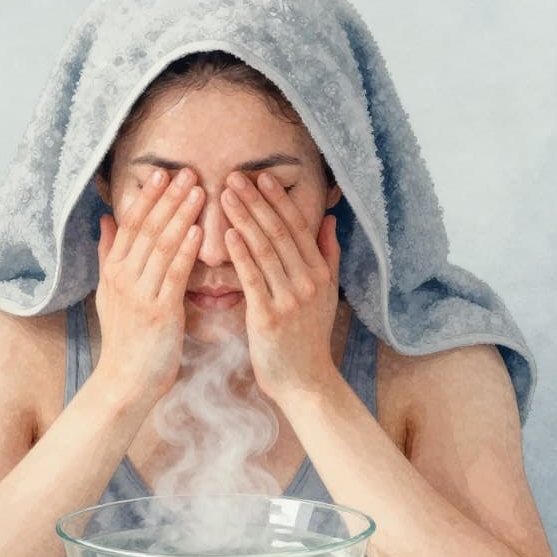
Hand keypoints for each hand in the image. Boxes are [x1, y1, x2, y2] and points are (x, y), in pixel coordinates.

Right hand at [94, 167, 205, 403]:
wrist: (126, 381)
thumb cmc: (125, 338)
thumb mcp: (109, 293)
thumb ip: (108, 254)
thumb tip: (106, 219)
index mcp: (113, 270)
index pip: (131, 224)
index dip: (148, 197)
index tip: (163, 173)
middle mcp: (123, 277)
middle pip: (147, 228)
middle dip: (168, 198)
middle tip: (187, 171)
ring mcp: (139, 294)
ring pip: (161, 245)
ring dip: (181, 215)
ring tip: (198, 190)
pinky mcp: (158, 312)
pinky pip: (173, 274)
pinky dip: (185, 250)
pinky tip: (198, 231)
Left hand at [220, 170, 340, 401]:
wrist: (305, 381)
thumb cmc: (309, 336)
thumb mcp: (327, 293)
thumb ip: (329, 254)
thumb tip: (330, 218)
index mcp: (319, 272)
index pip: (298, 227)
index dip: (280, 200)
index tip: (262, 177)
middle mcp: (308, 281)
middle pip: (280, 232)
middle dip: (256, 201)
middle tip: (235, 176)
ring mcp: (289, 298)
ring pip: (265, 250)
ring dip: (244, 219)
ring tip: (226, 195)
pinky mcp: (269, 317)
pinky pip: (253, 279)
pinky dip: (241, 254)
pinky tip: (228, 235)